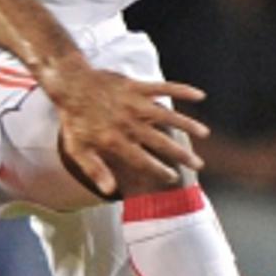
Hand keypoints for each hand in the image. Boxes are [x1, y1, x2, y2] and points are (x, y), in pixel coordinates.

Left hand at [56, 71, 209, 196]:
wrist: (71, 84)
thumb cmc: (74, 120)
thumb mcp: (77, 150)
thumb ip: (95, 170)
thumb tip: (109, 191)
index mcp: (115, 140)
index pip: (142, 160)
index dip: (158, 170)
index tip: (173, 177)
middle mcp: (128, 123)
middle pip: (160, 141)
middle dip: (180, 154)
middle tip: (198, 164)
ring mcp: (135, 103)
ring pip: (167, 115)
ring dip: (187, 124)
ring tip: (204, 133)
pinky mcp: (138, 86)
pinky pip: (164, 88)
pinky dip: (182, 90)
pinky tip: (199, 95)